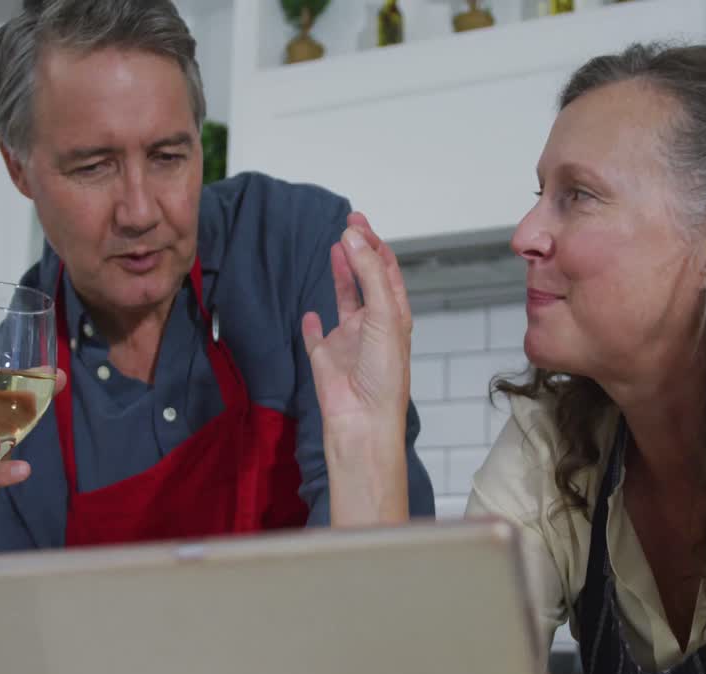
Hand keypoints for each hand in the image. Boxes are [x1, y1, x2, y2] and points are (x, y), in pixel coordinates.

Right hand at [303, 212, 412, 429]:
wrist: (361, 420)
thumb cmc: (382, 374)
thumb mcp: (383, 314)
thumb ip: (368, 274)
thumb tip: (352, 237)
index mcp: (395, 317)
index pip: (388, 272)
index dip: (375, 245)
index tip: (358, 222)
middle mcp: (374, 326)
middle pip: (368, 280)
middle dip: (360, 252)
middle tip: (348, 224)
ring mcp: (349, 341)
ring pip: (345, 300)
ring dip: (342, 274)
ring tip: (335, 247)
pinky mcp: (325, 358)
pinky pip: (316, 336)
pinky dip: (312, 323)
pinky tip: (311, 312)